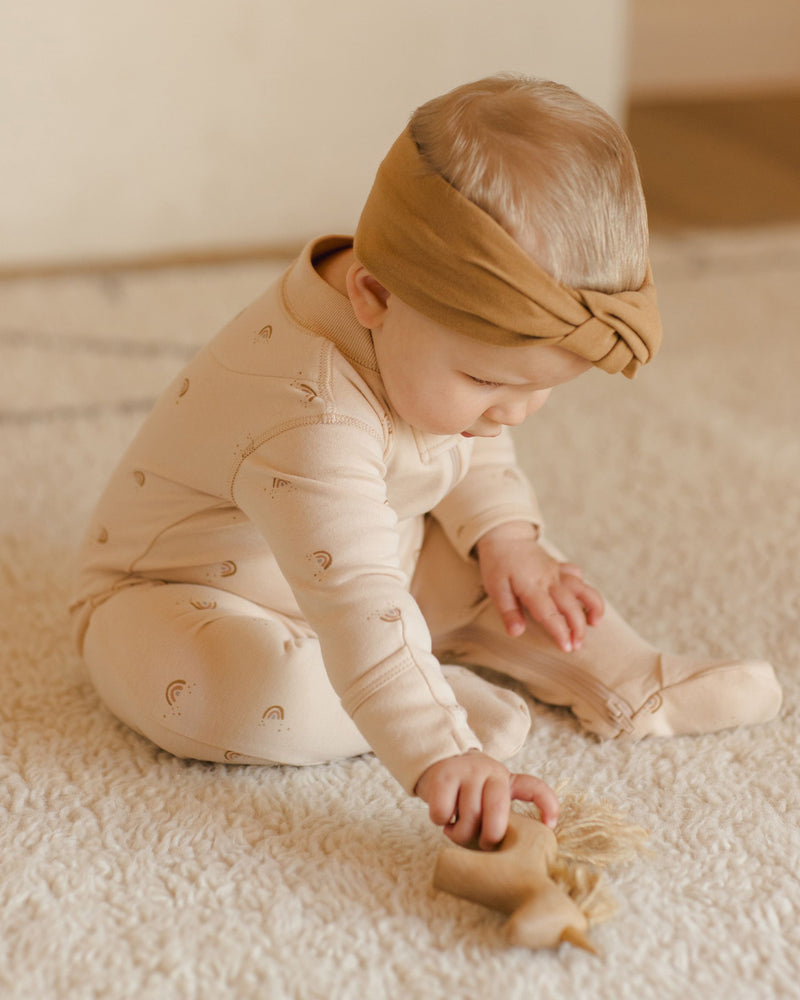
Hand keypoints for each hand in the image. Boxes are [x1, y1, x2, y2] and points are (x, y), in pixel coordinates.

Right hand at [415, 750, 558, 850]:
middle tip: (481, 843)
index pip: (534, 788)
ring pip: (468, 816)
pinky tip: (443, 816)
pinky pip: (443, 812)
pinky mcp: (444, 775)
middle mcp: (491, 772)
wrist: (436, 762)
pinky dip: (440, 822)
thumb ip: (498, 815)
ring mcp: (468, 772)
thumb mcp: (488, 797)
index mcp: (507, 780)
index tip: (550, 826)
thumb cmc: (466, 792)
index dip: (547, 806)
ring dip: (459, 834)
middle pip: (497, 811)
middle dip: (489, 837)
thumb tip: (505, 855)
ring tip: (455, 828)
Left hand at [476, 522, 603, 651]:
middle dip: (578, 627)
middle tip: (577, 646)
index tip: (567, 647)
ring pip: (583, 588)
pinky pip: (577, 576)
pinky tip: (583, 600)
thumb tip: (516, 632)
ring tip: (596, 623)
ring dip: (593, 606)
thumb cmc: (498, 564)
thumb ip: (508, 611)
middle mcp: (550, 580)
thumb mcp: (495, 589)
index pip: (550, 613)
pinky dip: (584, 589)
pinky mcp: (560, 567)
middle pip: (571, 605)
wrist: (505, 536)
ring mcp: (557, 572)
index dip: (561, 632)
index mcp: (532, 587)